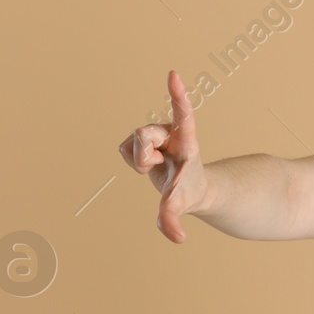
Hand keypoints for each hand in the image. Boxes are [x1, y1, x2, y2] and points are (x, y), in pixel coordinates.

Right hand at [117, 70, 208, 242]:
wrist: (188, 187)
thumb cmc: (189, 191)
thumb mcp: (182, 203)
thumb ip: (174, 219)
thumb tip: (176, 238)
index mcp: (186, 139)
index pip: (182, 113)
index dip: (177, 95)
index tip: (173, 75)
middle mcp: (170, 132)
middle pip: (144, 134)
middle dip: (143, 152)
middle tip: (155, 164)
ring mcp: (156, 135)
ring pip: (134, 141)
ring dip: (139, 158)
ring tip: (155, 166)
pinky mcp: (142, 142)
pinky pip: (124, 148)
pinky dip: (131, 160)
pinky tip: (145, 165)